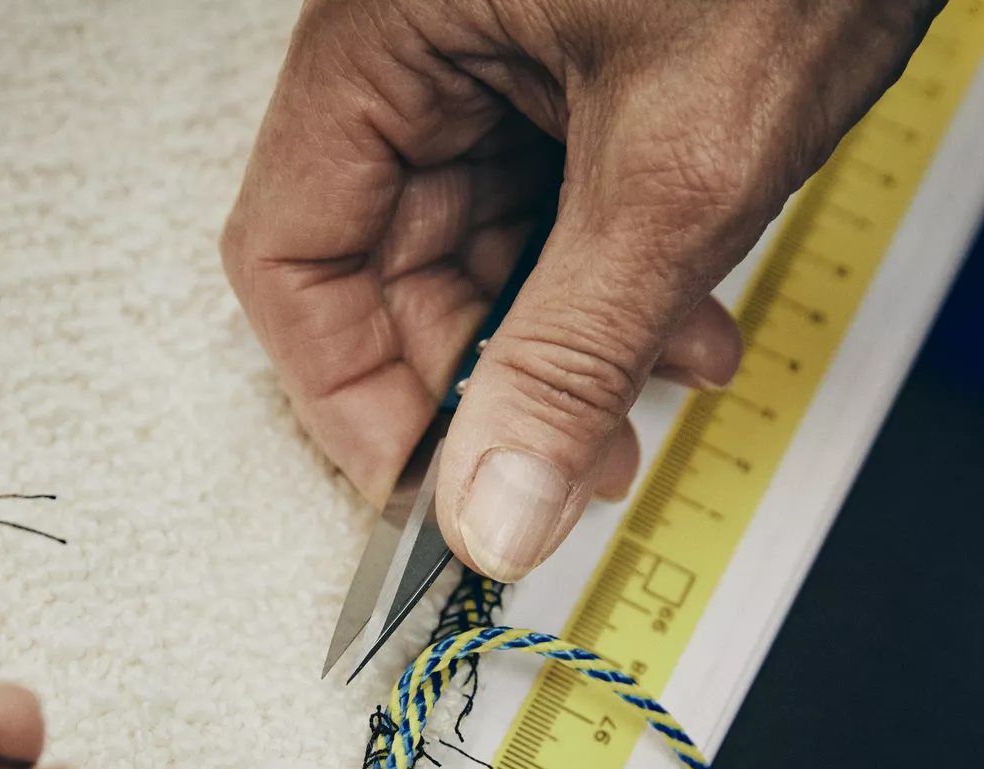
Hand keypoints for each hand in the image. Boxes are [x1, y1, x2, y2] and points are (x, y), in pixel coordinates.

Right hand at [225, 0, 940, 578]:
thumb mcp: (676, 174)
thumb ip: (574, 354)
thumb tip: (495, 506)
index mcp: (387, 32)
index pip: (294, 253)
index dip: (350, 392)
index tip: (424, 490)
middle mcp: (423, 42)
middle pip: (393, 264)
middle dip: (491, 379)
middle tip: (562, 466)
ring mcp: (498, 53)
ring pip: (486, 247)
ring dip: (571, 340)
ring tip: (660, 386)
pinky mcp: (572, 68)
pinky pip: (556, 203)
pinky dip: (618, 277)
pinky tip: (688, 321)